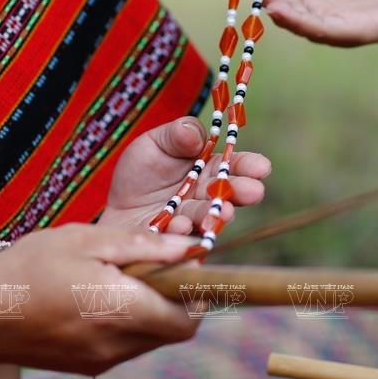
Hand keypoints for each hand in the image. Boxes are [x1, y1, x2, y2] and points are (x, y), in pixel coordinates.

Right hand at [0, 224, 202, 375]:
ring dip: (153, 310)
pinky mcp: (90, 367)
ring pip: (153, 338)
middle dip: (176, 299)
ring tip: (122, 279)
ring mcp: (104, 360)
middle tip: (155, 268)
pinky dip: (131, 322)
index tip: (189, 269)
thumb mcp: (87, 240)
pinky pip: (129, 344)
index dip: (198, 295)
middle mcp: (117, 344)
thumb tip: (194, 247)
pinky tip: (103, 297)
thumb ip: (145, 245)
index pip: (187, 318)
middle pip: (174, 329)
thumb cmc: (27, 269)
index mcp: (120, 309)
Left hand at [99, 116, 270, 233]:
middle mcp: (207, 198)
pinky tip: (179, 225)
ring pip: (206, 220)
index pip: (236, 166)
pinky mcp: (173, 243)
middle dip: (241, 192)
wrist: (115, 203)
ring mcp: (192, 223)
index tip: (262, 167)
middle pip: (228, 194)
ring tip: (219, 213)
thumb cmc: (142, 170)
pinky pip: (181, 243)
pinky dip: (182, 236)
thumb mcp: (156, 143)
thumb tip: (194, 134)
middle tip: (252, 191)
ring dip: (213, 216)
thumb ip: (177, 134)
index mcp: (210, 170)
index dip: (250, 166)